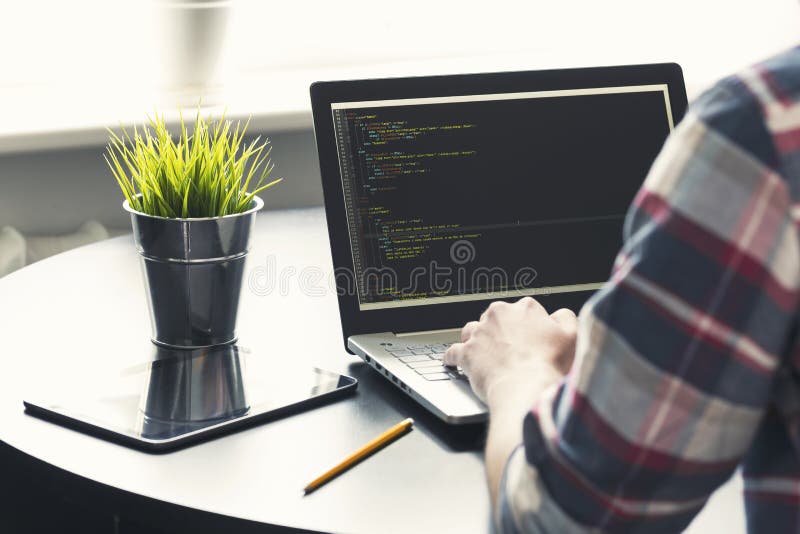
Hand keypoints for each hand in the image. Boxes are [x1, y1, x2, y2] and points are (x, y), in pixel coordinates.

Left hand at [444, 297, 577, 404]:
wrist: (527, 389)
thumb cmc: (550, 366)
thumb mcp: (572, 336)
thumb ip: (565, 319)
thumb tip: (558, 315)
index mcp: (525, 308)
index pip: (524, 310)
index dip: (528, 326)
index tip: (529, 338)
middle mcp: (498, 315)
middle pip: (496, 318)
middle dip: (500, 331)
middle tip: (509, 349)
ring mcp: (480, 333)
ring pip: (472, 330)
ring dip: (476, 340)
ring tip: (482, 352)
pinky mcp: (466, 353)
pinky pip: (453, 352)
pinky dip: (453, 357)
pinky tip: (454, 362)